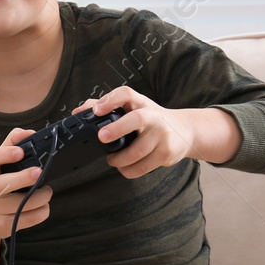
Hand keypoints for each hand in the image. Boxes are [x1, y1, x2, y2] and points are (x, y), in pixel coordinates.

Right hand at [0, 128, 53, 264]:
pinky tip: (42, 205)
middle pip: (2, 185)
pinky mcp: (3, 226)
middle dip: (23, 178)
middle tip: (40, 172)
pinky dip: (42, 211)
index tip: (20, 151)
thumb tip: (31, 132)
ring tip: (47, 191)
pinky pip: (29, 219)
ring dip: (41, 196)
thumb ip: (11, 144)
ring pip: (22, 204)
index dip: (3, 154)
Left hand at [77, 88, 193, 178]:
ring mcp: (163, 134)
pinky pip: (144, 166)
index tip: (97, 110)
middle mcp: (153, 116)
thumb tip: (78, 112)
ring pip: (138, 151)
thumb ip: (106, 107)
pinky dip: (130, 170)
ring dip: (120, 159)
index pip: (126, 94)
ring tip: (111, 160)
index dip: (110, 100)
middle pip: (137, 119)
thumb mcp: (133, 108)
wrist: (186, 130)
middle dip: (117, 128)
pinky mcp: (167, 152)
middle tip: (101, 137)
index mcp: (141, 102)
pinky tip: (124, 167)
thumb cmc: (151, 119)